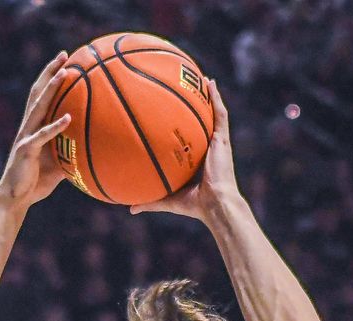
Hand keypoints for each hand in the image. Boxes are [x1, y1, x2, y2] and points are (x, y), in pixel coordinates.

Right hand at [0, 52, 72, 208]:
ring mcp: (25, 137)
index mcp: (34, 128)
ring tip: (65, 73)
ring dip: (51, 89)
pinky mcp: (25, 151)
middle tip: (65, 54)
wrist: (14, 200)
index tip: (66, 60)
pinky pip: (42, 136)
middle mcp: (28, 127)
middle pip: (38, 93)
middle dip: (50, 72)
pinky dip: (55, 126)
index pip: (42, 96)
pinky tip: (69, 118)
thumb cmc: (35, 183)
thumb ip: (71, 154)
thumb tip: (93, 151)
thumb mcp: (58, 165)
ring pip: (38, 108)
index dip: (51, 77)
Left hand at [131, 80, 240, 220]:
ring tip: (203, 79)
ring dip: (209, 96)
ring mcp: (217, 143)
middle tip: (188, 90)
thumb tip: (130, 209)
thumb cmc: (194, 205)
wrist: (215, 204)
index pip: (192, 139)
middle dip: (197, 106)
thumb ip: (150, 201)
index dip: (185, 127)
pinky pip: (220, 114)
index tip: (174, 115)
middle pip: (203, 122)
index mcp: (199, 159)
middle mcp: (209, 148)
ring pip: (214, 113)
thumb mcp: (168, 200)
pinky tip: (211, 83)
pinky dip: (216, 98)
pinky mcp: (222, 140)